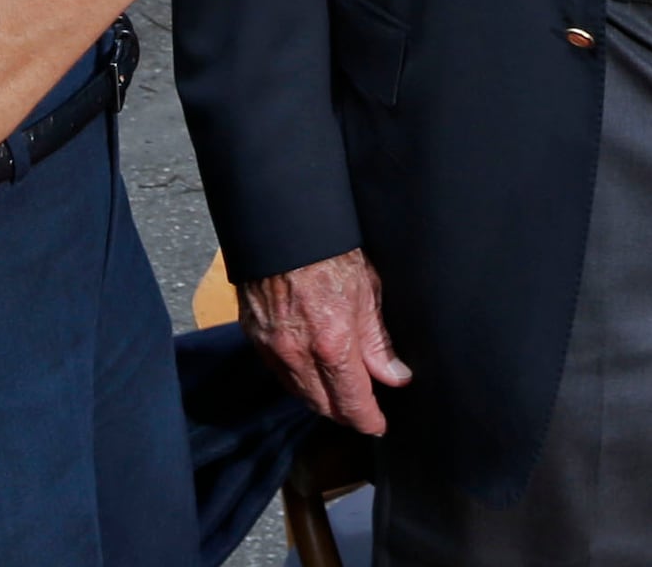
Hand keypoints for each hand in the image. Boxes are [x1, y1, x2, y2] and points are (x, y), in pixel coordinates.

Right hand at [241, 249, 411, 434]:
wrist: (282, 225)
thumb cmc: (329, 251)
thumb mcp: (368, 291)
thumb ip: (379, 341)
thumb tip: (396, 376)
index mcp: (333, 344)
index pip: (352, 403)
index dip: (368, 420)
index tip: (378, 425)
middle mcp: (299, 354)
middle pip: (324, 406)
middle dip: (345, 414)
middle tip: (363, 412)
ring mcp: (273, 348)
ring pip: (299, 394)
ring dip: (321, 401)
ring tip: (340, 396)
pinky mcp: (256, 337)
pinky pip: (279, 374)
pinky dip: (298, 381)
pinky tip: (311, 373)